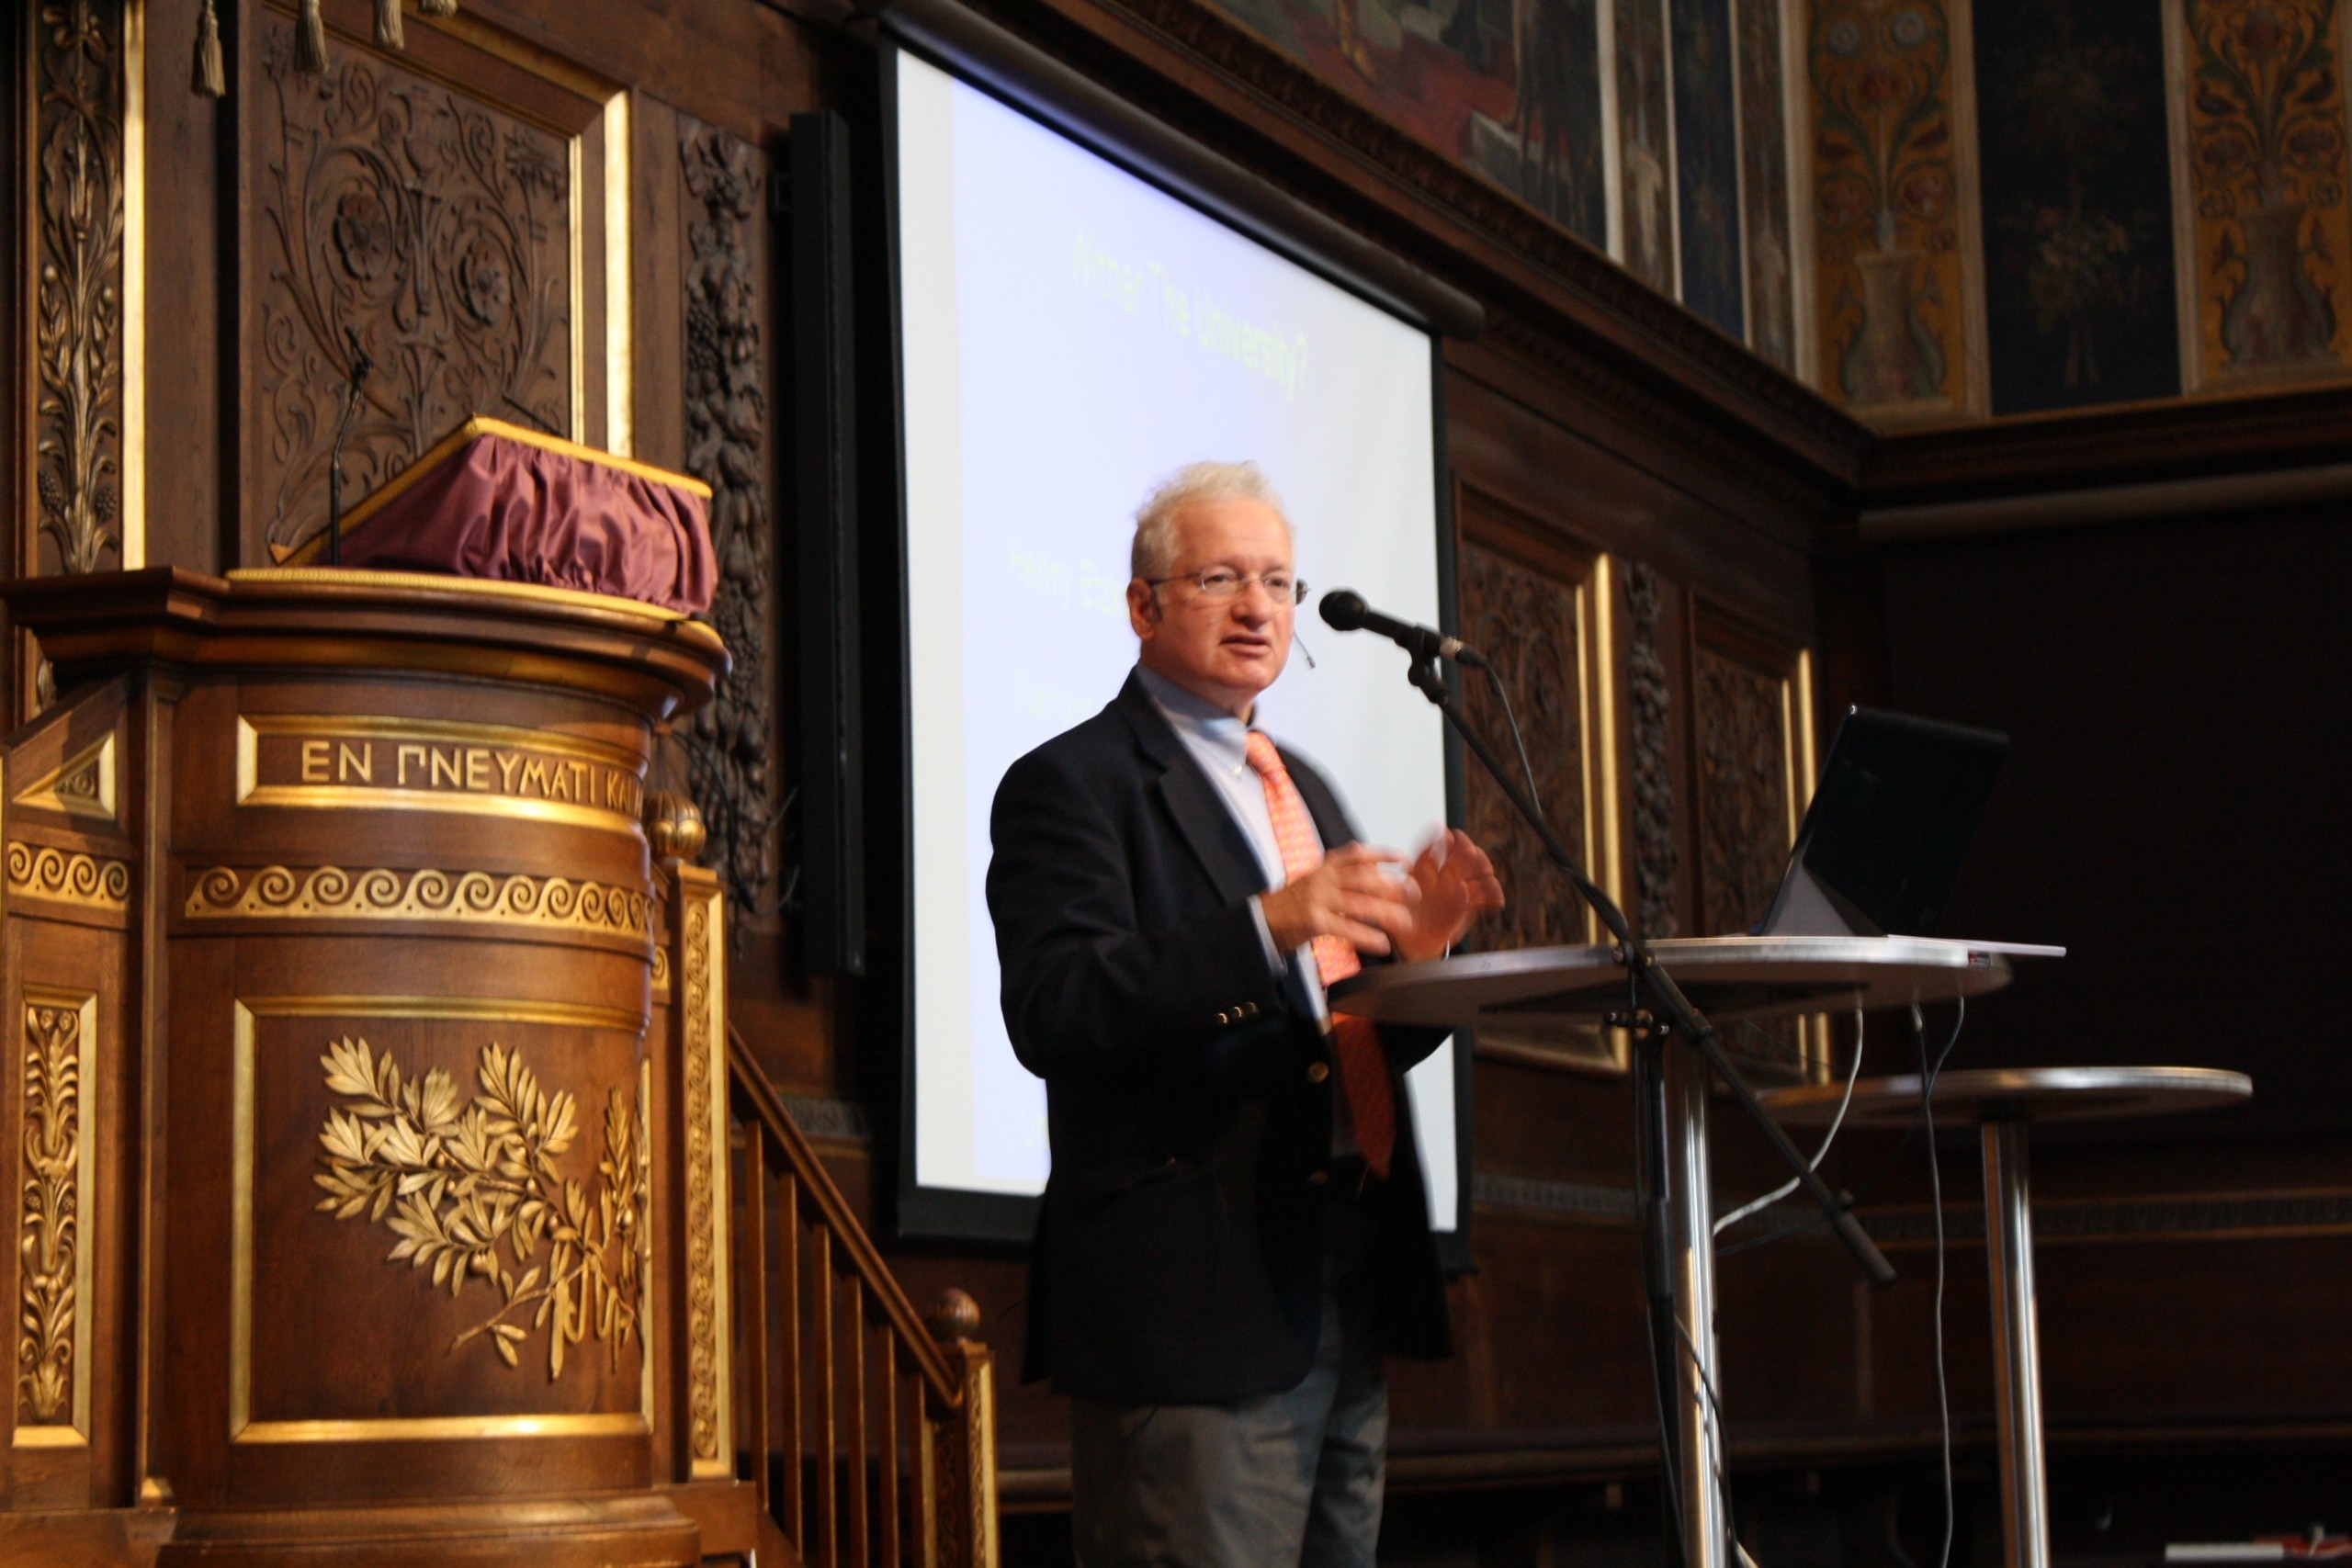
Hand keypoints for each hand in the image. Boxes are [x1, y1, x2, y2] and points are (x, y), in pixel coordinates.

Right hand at [1260, 843, 1411, 956]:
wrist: (1260, 921)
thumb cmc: (1291, 905)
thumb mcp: (1314, 881)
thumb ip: (1338, 875)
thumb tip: (1370, 872)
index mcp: (1324, 868)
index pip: (1357, 855)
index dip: (1382, 855)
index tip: (1403, 860)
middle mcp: (1323, 879)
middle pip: (1364, 879)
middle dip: (1392, 885)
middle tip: (1413, 893)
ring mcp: (1318, 899)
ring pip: (1359, 903)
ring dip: (1385, 912)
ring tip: (1404, 921)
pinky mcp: (1314, 920)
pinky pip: (1346, 927)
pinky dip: (1366, 936)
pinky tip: (1381, 943)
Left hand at [1393, 829, 1503, 961]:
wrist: (1416, 943)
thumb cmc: (1403, 922)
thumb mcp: (1395, 910)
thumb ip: (1399, 897)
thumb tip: (1402, 883)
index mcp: (1420, 871)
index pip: (1430, 848)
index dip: (1438, 839)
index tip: (1447, 835)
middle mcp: (1440, 873)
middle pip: (1457, 851)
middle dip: (1465, 848)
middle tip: (1470, 852)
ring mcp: (1457, 885)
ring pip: (1475, 866)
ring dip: (1483, 866)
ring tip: (1486, 873)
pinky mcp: (1470, 902)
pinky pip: (1485, 893)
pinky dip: (1493, 894)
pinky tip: (1495, 902)